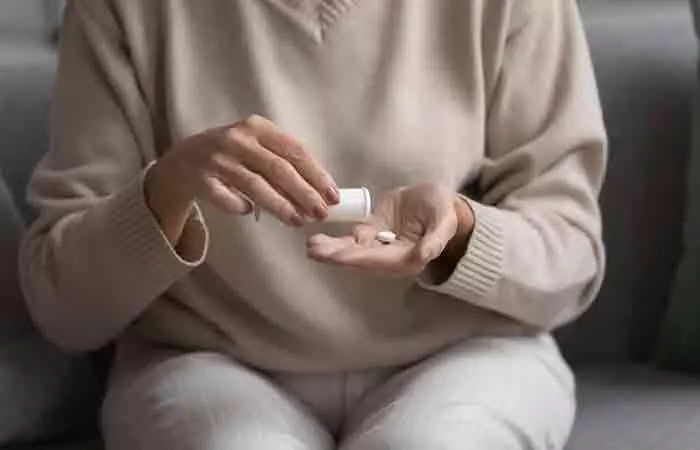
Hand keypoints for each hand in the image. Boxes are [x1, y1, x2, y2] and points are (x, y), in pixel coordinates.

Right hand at [148, 114, 338, 226]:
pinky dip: (241, 207)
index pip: (294, 150)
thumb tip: (320, 193)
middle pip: (278, 169)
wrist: (183, 160)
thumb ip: (284, 162)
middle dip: (304, 193)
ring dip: (280, 206)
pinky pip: (227, 198)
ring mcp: (217, 159)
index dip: (316, 174)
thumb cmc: (233, 155)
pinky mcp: (200, 179)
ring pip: (255, 186)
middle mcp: (237, 139)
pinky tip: (251, 213)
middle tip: (321, 214)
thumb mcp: (257, 147)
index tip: (332, 195)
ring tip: (299, 221)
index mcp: (257, 127)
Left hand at [307, 184, 474, 277]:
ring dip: (332, 249)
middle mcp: (389, 257)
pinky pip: (351, 237)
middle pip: (360, 259)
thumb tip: (424, 255)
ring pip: (352, 250)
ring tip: (312, 246)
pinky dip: (335, 238)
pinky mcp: (372, 231)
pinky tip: (318, 236)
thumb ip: (434, 239)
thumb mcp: (444, 222)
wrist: (438, 202)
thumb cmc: (444, 212)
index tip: (339, 256)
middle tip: (315, 251)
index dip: (358, 257)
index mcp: (407, 258)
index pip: (379, 260)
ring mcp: (378, 244)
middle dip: (337, 256)